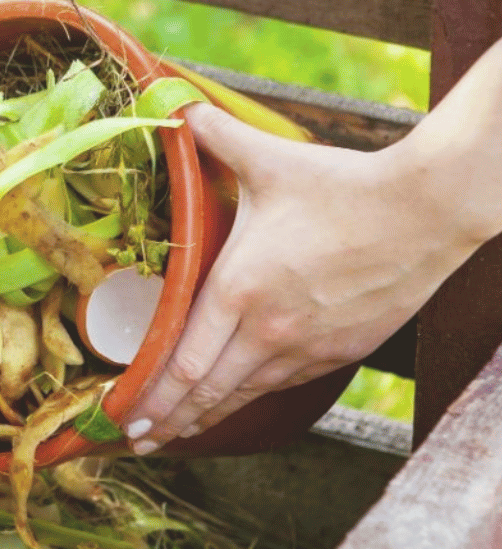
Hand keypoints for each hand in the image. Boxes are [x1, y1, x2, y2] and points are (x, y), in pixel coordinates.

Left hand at [124, 99, 500, 453]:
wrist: (428, 210)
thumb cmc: (343, 186)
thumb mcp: (271, 159)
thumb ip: (215, 137)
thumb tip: (174, 105)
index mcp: (238, 289)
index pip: (180, 361)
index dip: (148, 396)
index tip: (121, 417)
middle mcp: (267, 329)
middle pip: (204, 392)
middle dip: (166, 422)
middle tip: (134, 443)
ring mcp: (305, 347)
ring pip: (242, 395)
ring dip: (204, 418)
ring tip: (173, 435)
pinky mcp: (338, 353)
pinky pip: (280, 385)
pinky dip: (248, 399)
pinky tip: (232, 405)